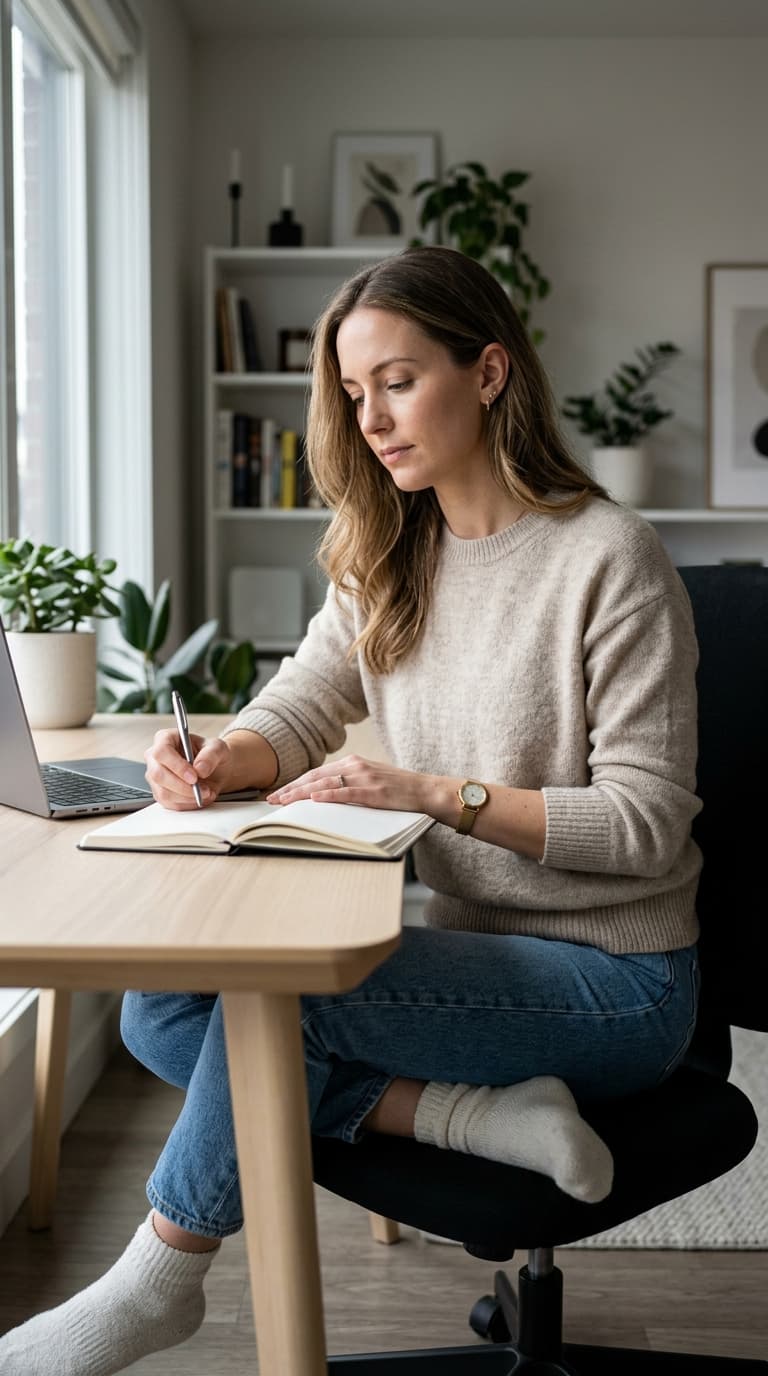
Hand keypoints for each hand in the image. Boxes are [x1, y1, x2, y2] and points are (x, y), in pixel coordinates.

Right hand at [144, 729, 232, 810]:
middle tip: (203, 789)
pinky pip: (169, 803)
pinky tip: (199, 798)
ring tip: (206, 792)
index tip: (194, 776)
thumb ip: (211, 755)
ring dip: (188, 797)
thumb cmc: (212, 755)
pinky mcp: (160, 792)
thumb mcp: (218, 748)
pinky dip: (187, 804)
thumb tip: (200, 768)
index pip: (162, 751)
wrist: (215, 771)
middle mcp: (155, 757)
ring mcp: (155, 776)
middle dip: (183, 786)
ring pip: (163, 792)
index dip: (176, 766)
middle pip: (158, 774)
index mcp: (166, 738)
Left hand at [265, 754, 450, 818]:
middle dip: (290, 789)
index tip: (277, 794)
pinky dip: (328, 795)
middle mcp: (354, 766)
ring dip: (300, 793)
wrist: (424, 790)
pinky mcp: (373, 791)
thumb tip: (321, 794)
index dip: (294, 783)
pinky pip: (345, 793)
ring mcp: (364, 778)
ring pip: (324, 784)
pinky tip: (313, 798)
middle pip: (314, 777)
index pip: (315, 773)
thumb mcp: (368, 780)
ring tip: (283, 802)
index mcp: (352, 763)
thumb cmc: (397, 790)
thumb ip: (347, 783)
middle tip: (271, 800)